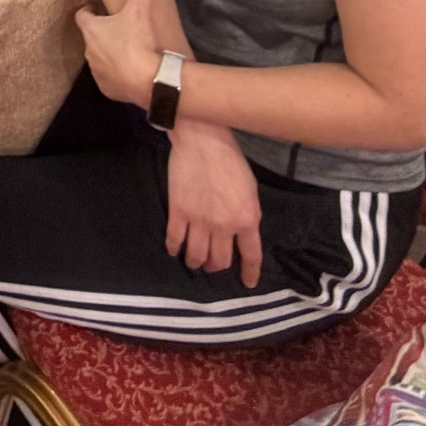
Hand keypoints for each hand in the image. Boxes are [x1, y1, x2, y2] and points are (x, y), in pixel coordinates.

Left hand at [76, 0, 164, 109]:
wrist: (146, 80)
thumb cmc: (136, 42)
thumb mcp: (140, 9)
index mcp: (92, 31)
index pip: (81, 16)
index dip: (89, 11)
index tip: (98, 9)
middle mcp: (89, 52)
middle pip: (91, 38)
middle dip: (102, 33)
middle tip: (120, 29)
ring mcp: (97, 73)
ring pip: (99, 59)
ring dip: (109, 55)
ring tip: (128, 51)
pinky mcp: (107, 90)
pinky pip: (109, 79)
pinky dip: (117, 75)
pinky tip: (130, 72)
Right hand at [166, 121, 264, 284]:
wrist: (203, 141)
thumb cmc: (231, 161)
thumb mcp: (250, 190)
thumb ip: (247, 215)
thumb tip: (241, 233)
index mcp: (246, 219)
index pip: (251, 255)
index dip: (249, 273)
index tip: (247, 283)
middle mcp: (223, 226)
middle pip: (219, 261)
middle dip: (217, 268)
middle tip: (213, 265)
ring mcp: (199, 221)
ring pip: (196, 256)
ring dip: (196, 262)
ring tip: (194, 260)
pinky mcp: (178, 212)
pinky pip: (175, 240)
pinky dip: (174, 249)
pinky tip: (175, 249)